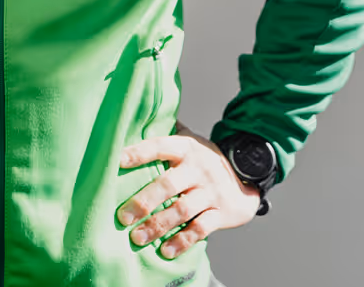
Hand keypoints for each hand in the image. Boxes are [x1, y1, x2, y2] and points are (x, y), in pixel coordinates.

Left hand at [116, 121, 260, 258]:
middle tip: (122, 216)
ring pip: (182, 210)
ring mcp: (211, 192)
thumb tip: (139, 112)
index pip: (160, 146)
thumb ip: (168, 130)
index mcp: (186, 148)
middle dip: (144, 201)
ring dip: (158, 225)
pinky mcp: (222, 213)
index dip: (139, 152)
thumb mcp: (191, 140)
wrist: (246, 176)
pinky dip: (182, 241)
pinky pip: (201, 229)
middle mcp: (198, 169)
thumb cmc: (204, 159)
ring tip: (137, 237)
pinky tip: (165, 251)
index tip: (117, 160)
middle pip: (168, 184)